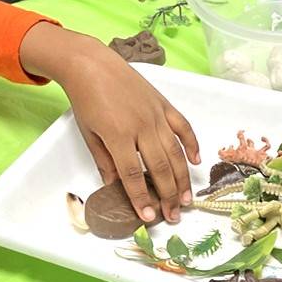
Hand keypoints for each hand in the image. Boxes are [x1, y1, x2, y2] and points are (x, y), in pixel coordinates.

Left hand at [19, 23, 200, 222]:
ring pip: (174, 152)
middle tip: (173, 216)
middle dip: (167, 195)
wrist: (92, 65)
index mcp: (118, 135)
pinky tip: (195, 161)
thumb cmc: (86, 99)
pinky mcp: (163, 104)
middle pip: (159, 167)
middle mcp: (141, 126)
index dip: (141, 198)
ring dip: (182, 178)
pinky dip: (191, 144)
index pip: (133, 174)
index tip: (148, 216)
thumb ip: (104, 162)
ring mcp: (155, 115)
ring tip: (186, 199)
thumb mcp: (89, 134)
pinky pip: (183, 127)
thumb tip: (114, 187)